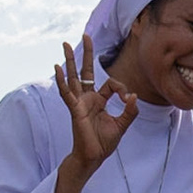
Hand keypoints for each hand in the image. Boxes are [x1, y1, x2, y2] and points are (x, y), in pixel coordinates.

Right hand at [52, 34, 136, 192]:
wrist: (93, 157)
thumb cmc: (103, 143)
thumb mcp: (121, 125)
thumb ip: (129, 111)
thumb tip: (134, 96)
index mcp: (98, 101)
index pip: (110, 84)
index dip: (122, 89)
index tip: (129, 99)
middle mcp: (87, 98)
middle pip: (86, 71)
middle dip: (87, 53)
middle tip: (86, 35)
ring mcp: (79, 102)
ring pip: (73, 77)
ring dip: (69, 60)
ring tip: (64, 44)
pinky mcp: (74, 109)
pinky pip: (67, 92)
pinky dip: (62, 80)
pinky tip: (57, 68)